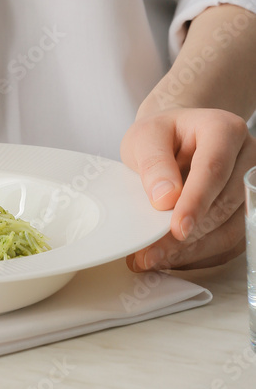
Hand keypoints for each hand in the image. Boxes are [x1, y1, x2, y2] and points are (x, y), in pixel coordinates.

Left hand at [121, 107, 255, 270]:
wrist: (174, 139)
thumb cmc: (161, 135)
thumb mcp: (145, 137)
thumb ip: (153, 163)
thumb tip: (165, 199)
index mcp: (224, 129)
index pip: (214, 169)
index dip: (197, 201)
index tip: (178, 228)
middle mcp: (246, 157)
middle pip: (225, 203)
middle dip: (189, 234)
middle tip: (151, 253)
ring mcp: (251, 188)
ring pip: (231, 230)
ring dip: (193, 250)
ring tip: (154, 259)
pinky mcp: (245, 214)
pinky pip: (229, 243)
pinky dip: (200, 255)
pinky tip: (172, 259)